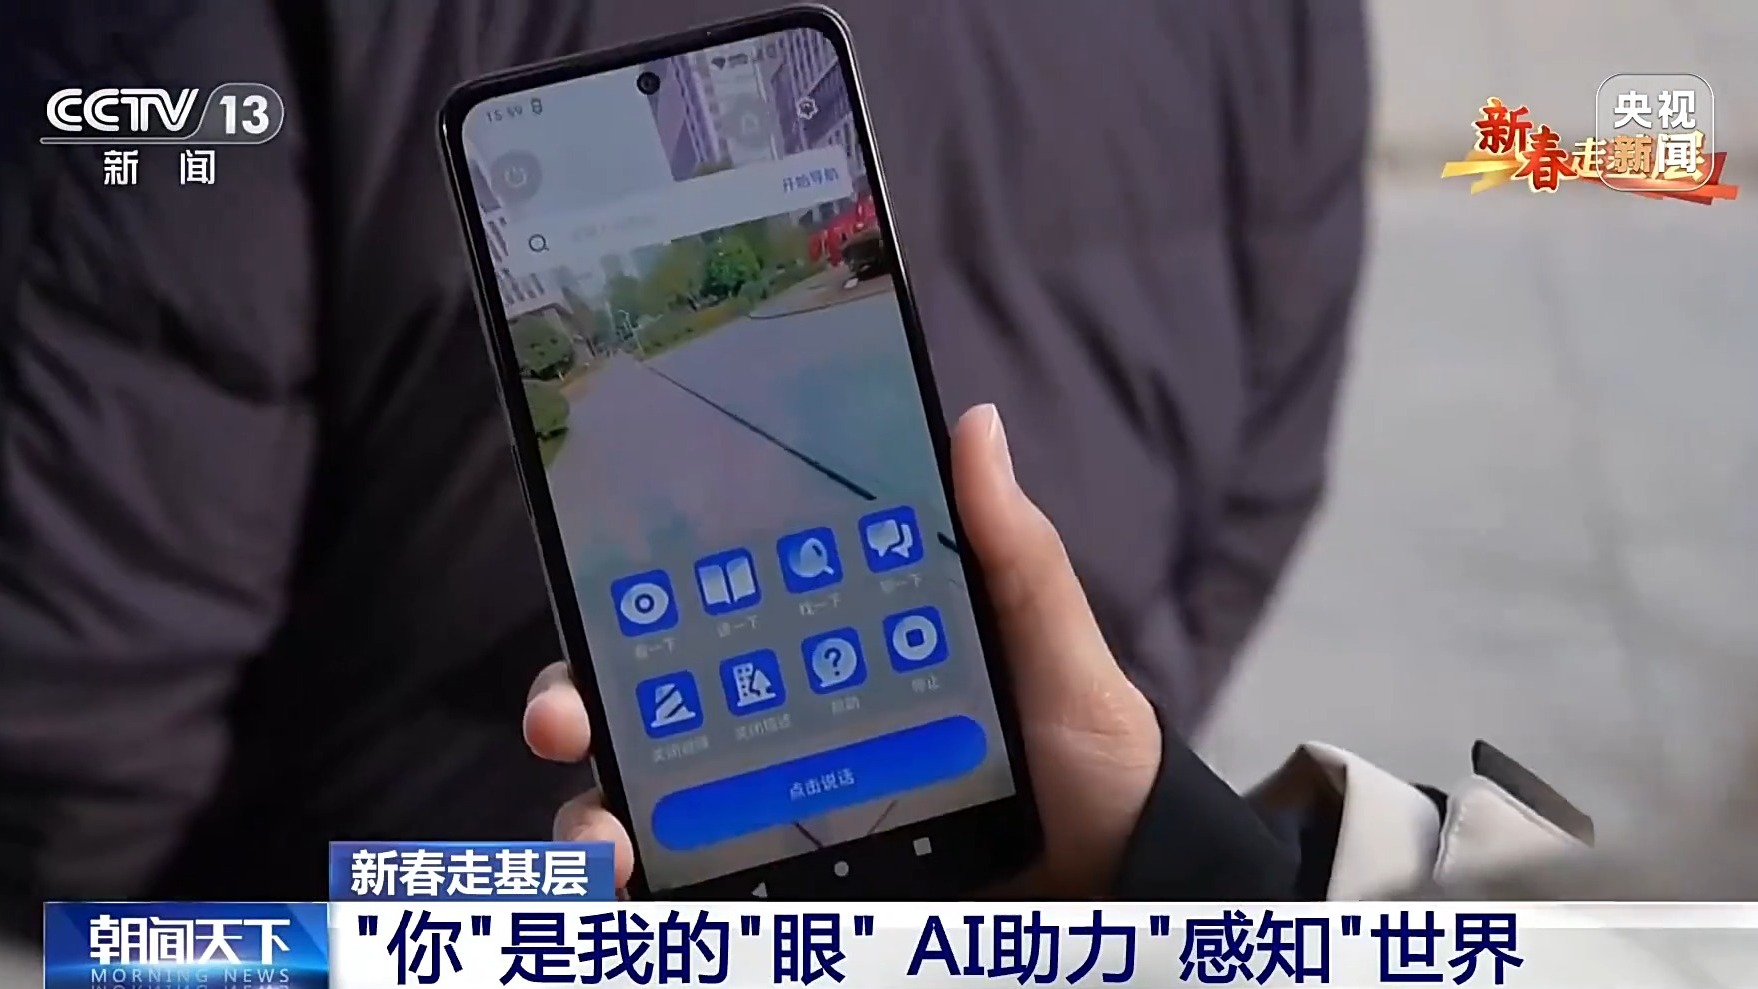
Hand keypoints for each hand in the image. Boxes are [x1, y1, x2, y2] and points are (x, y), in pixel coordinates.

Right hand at [524, 404, 1162, 896]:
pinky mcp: (784, 907)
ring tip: (600, 846)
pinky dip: (641, 907)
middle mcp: (772, 741)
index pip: (695, 625)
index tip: (590, 599)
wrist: (1123, 884)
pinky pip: (689, 907)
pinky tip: (631, 905)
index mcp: (815, 661)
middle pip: (636, 718)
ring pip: (640, 818)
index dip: (623, 612)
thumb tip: (975, 423)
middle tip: (565, 720)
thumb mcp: (1050, 645)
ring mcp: (771, 828)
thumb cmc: (1084, 756)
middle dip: (570, 709)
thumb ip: (1010, 550)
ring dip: (587, 823)